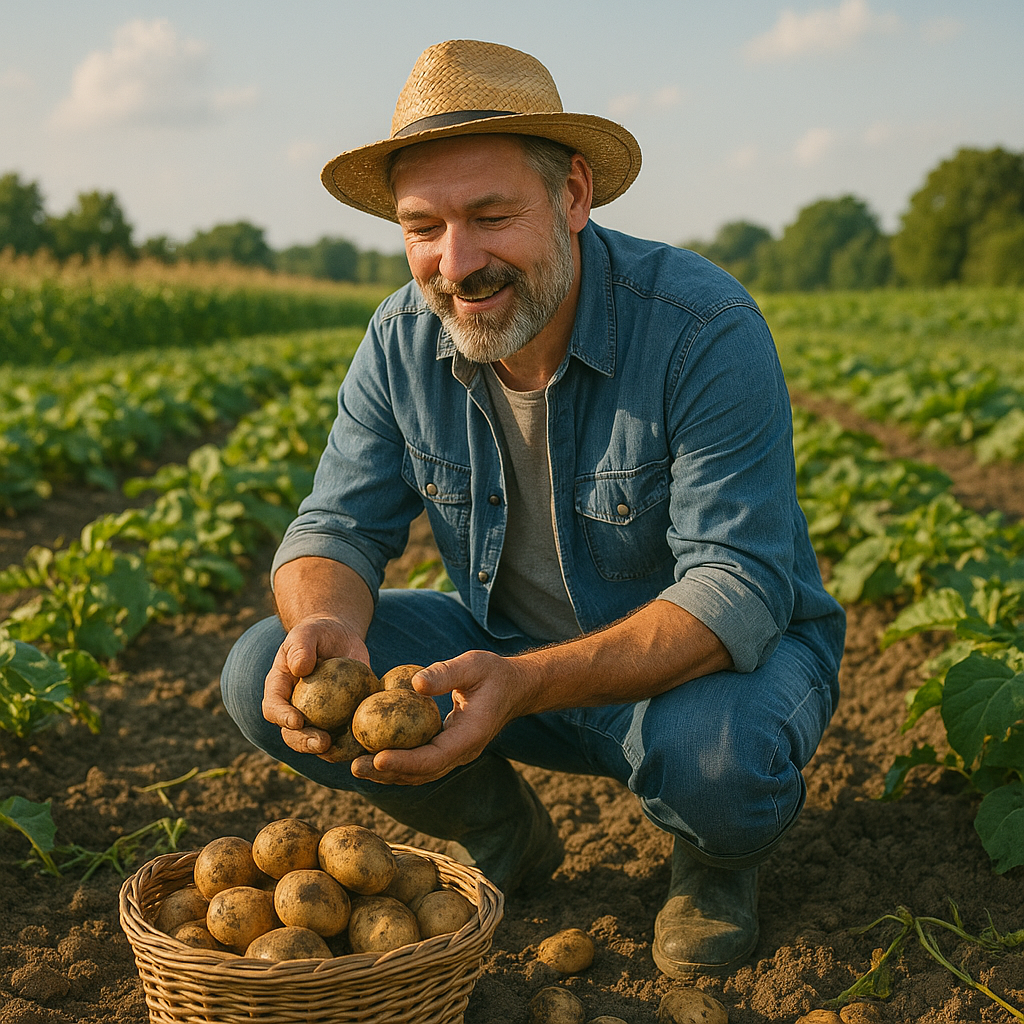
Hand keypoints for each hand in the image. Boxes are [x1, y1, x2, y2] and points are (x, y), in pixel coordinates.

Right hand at [262, 615, 368, 754]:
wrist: (338, 638)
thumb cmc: (317, 633)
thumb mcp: (308, 633)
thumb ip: (301, 647)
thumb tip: (300, 668)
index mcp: (279, 689)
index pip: (273, 707)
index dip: (281, 717)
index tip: (296, 721)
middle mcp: (294, 708)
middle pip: (292, 734)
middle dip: (305, 742)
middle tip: (323, 742)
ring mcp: (317, 717)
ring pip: (317, 741)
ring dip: (328, 750)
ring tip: (344, 750)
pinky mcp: (340, 719)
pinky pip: (343, 737)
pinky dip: (352, 743)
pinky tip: (364, 744)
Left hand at [350, 650, 530, 784]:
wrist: (515, 688)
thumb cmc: (494, 672)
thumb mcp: (474, 664)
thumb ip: (446, 673)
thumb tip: (415, 684)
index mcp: (470, 736)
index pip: (434, 757)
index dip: (405, 761)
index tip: (377, 758)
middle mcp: (462, 752)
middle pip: (422, 773)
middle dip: (387, 773)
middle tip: (354, 767)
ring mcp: (456, 754)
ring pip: (419, 773)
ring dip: (388, 773)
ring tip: (355, 767)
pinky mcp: (448, 749)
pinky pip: (421, 763)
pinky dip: (397, 764)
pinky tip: (373, 756)